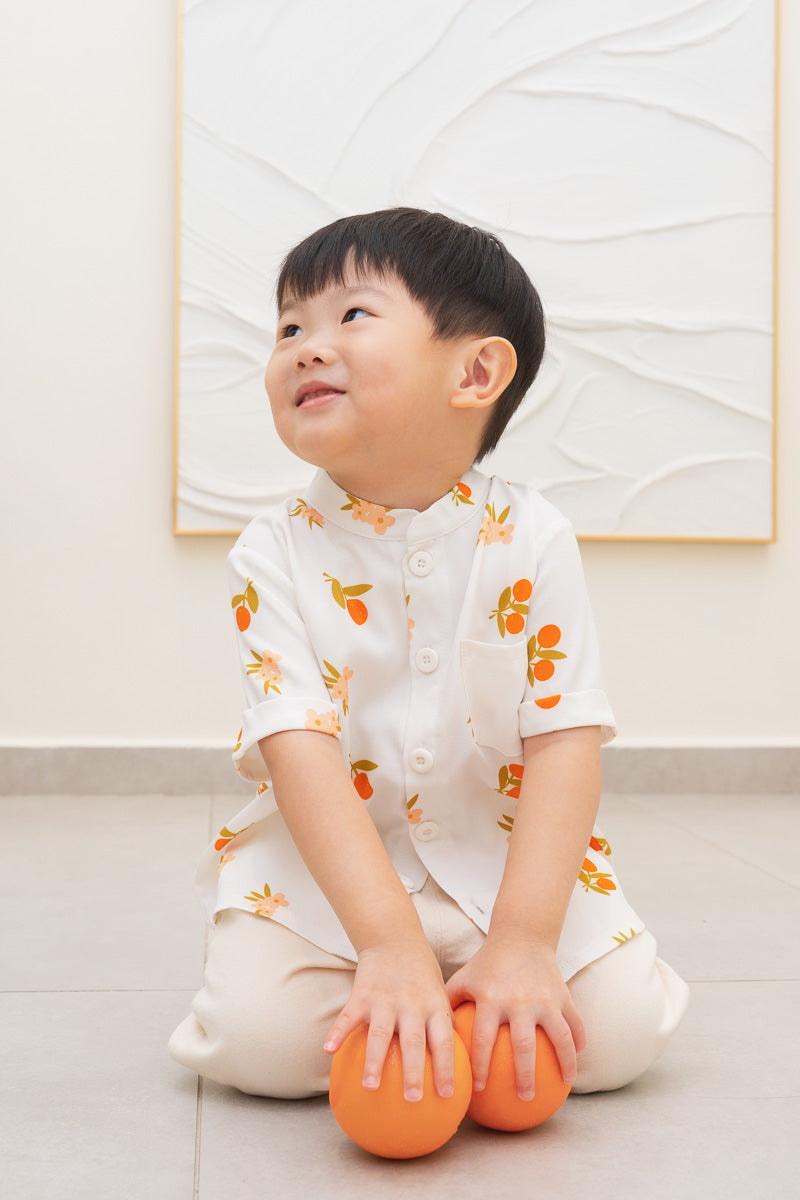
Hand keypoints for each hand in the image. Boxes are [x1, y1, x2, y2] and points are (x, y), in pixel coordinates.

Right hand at [324, 939, 455, 1101]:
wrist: (394, 938)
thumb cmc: (421, 974)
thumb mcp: (440, 994)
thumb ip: (444, 1025)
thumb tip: (456, 1065)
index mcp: (434, 1006)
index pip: (444, 1041)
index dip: (446, 1068)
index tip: (447, 1095)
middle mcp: (411, 1004)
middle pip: (413, 1041)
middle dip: (413, 1072)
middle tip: (413, 1099)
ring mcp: (385, 999)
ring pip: (380, 1033)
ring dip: (374, 1060)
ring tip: (370, 1087)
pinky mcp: (362, 993)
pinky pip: (348, 1016)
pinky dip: (338, 1032)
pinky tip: (328, 1051)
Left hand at [445, 932, 584, 1098]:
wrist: (520, 935)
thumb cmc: (486, 964)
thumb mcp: (463, 980)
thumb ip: (448, 1009)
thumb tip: (434, 1046)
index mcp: (491, 999)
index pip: (483, 1039)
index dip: (480, 1066)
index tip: (478, 1089)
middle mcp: (519, 1000)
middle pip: (523, 1045)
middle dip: (524, 1075)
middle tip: (524, 1098)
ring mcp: (545, 997)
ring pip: (559, 1037)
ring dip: (565, 1063)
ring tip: (565, 1084)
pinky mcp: (563, 994)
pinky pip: (576, 1023)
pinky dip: (579, 1042)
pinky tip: (577, 1061)